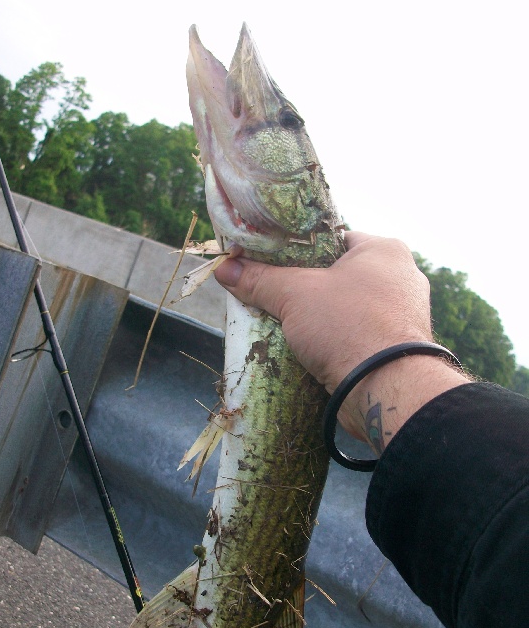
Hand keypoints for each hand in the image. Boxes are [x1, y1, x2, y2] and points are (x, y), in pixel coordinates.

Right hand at [215, 232, 467, 449]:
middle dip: (304, 288)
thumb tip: (224, 268)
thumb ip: (259, 279)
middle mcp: (400, 277)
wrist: (385, 388)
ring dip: (317, 317)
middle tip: (271, 295)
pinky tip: (307, 347)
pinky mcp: (396, 348)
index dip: (296, 250)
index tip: (268, 262)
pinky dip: (333, 339)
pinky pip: (355, 334)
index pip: (331, 239)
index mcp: (384, 250)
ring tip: (283, 323)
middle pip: (337, 275)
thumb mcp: (294, 295)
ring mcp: (402, 315)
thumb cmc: (346, 325)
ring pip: (346, 308)